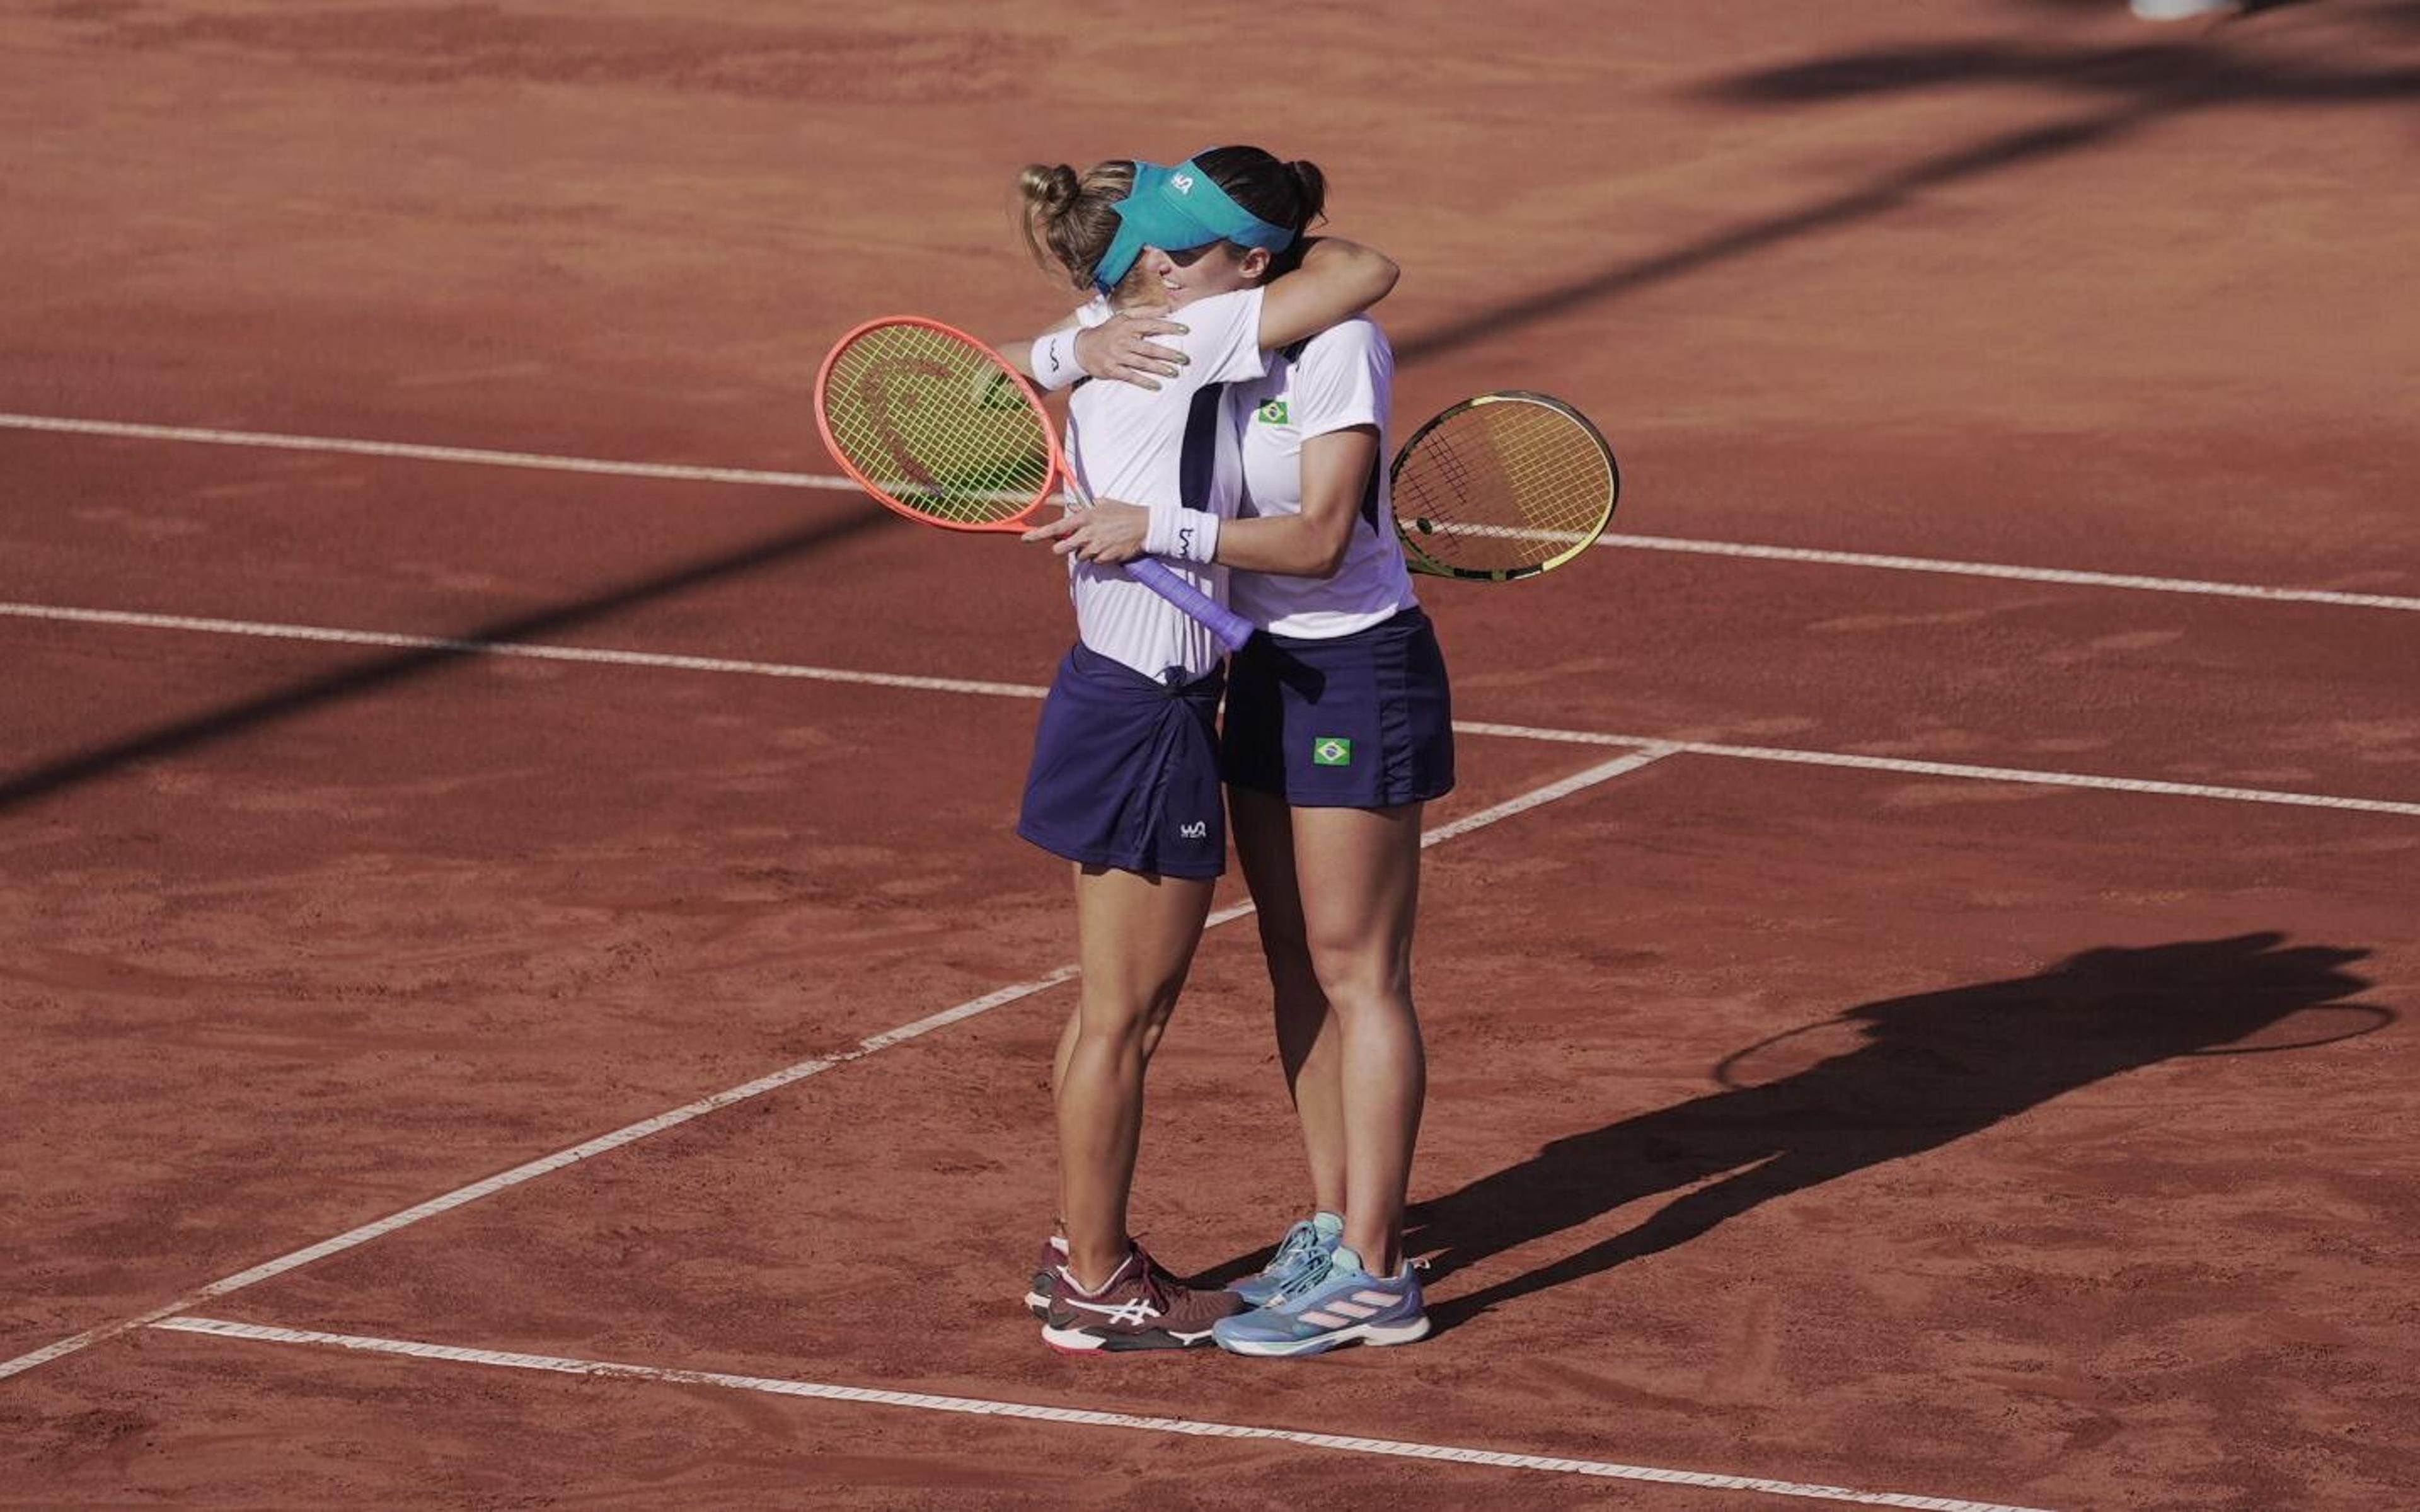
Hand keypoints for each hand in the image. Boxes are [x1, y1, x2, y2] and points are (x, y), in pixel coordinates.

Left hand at [1021, 499, 1149, 562]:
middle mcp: (1088, 533)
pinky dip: (1099, 556)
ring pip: (1079, 556)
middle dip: (1063, 548)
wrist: (1145, 526)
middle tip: (1072, 543)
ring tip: (1100, 540)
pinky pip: (1095, 561)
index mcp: (1085, 517)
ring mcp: (1097, 546)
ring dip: (1085, 551)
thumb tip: (1050, 499)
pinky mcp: (1106, 557)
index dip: (1039, 534)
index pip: (1057, 527)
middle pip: (1063, 548)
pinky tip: (1109, 546)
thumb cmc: (1121, 511)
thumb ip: (1072, 503)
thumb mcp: (1098, 502)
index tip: (1025, 538)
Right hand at [1075, 310, 1187, 389]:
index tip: (1186, 330)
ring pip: (1142, 363)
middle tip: (1185, 359)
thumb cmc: (1109, 331)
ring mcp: (1117, 356)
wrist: (1082, 347)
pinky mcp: (1112, 369)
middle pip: (1149, 348)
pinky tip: (1157, 386)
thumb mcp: (1123, 317)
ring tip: (1174, 372)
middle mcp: (1123, 340)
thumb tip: (1168, 307)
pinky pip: (1131, 376)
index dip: (1169, 327)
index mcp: (1127, 325)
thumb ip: (1146, 311)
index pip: (1152, 324)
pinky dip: (1144, 382)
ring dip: (1159, 368)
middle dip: (1168, 354)